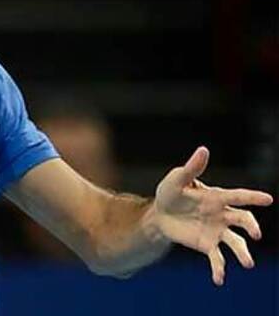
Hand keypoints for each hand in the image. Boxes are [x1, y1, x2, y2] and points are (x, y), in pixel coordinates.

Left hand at [153, 146, 272, 285]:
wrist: (160, 214)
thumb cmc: (171, 192)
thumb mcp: (177, 179)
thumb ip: (191, 168)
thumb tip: (203, 149)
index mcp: (217, 197)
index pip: (238, 196)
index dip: (253, 197)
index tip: (268, 199)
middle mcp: (222, 215)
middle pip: (242, 220)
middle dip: (251, 226)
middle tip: (256, 234)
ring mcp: (217, 231)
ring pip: (235, 243)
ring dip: (243, 253)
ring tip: (248, 264)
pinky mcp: (207, 245)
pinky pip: (217, 258)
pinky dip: (220, 269)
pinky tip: (219, 280)